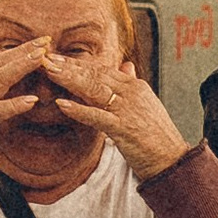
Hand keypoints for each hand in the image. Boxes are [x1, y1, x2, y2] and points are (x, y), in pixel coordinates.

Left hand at [48, 61, 190, 181]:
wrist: (171, 159)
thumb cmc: (156, 134)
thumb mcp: (145, 104)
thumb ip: (132, 83)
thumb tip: (126, 65)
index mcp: (135, 86)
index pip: (102, 69)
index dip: (78, 63)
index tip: (57, 57)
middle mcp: (131, 93)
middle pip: (95, 75)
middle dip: (68, 66)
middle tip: (45, 59)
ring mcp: (127, 110)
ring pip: (94, 90)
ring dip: (69, 80)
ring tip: (49, 72)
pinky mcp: (123, 129)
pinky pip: (96, 116)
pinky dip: (78, 110)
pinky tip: (61, 104)